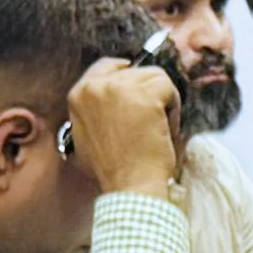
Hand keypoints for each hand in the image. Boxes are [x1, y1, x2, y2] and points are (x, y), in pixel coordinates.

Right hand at [64, 55, 182, 198]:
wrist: (129, 186)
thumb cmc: (112, 170)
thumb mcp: (85, 137)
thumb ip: (93, 113)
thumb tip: (109, 103)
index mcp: (79, 95)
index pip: (106, 66)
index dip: (127, 73)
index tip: (139, 85)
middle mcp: (95, 86)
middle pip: (134, 72)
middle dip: (147, 93)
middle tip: (152, 120)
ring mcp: (119, 88)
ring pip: (154, 76)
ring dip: (163, 100)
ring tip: (159, 127)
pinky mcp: (145, 95)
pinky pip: (167, 87)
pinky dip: (174, 108)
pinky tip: (167, 129)